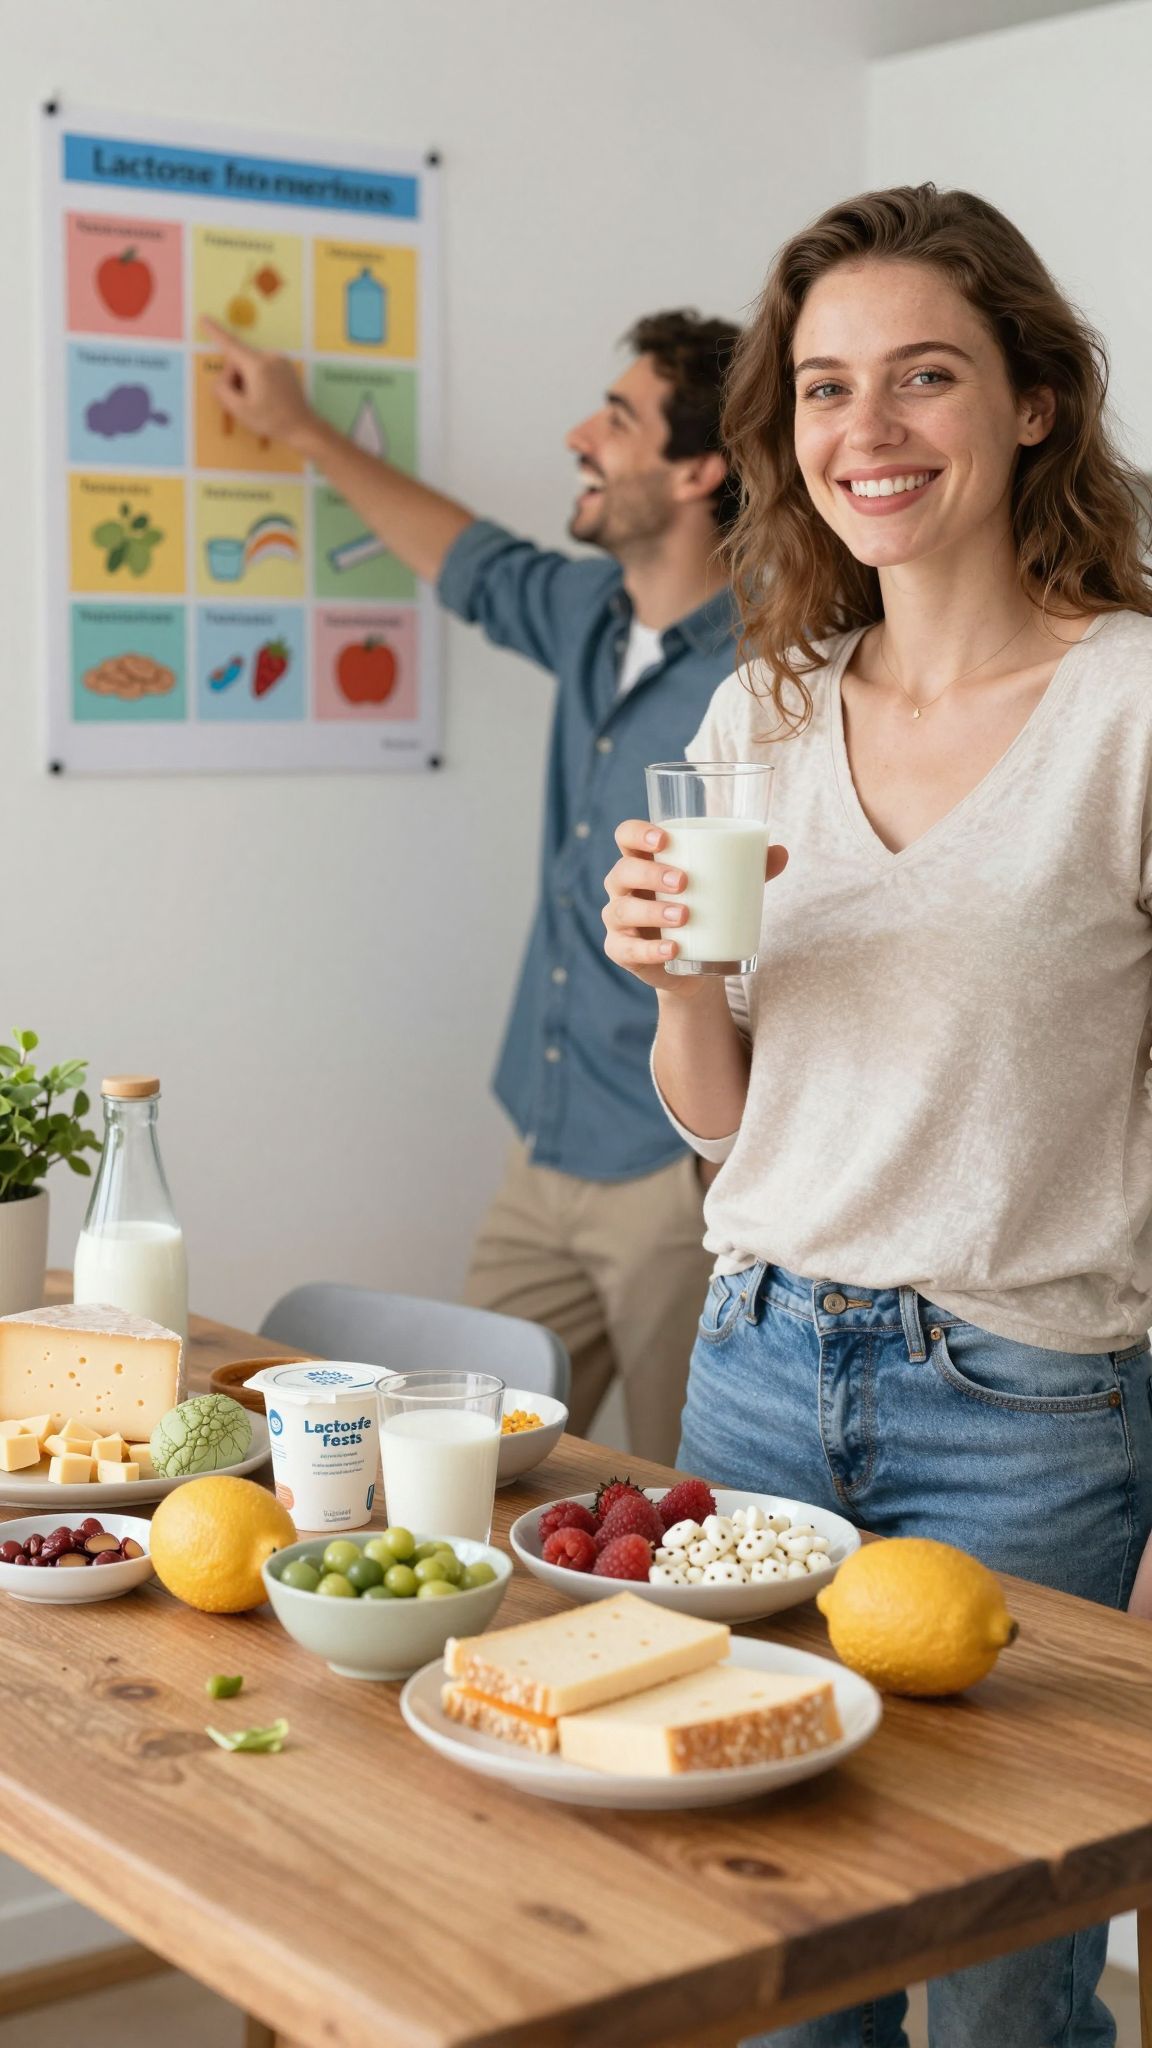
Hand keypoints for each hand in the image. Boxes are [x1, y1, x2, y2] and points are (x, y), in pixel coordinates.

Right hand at [200, 317, 315, 446]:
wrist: (302, 427)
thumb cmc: (271, 421)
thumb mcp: (239, 410)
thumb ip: (223, 390)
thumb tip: (222, 378)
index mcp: (258, 365)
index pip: (230, 344)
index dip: (215, 332)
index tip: (204, 319)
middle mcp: (270, 356)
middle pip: (239, 360)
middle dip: (235, 378)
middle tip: (244, 400)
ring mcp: (280, 360)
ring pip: (250, 364)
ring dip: (246, 380)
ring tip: (258, 401)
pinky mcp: (285, 365)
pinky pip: (262, 367)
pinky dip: (257, 378)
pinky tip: (266, 396)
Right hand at [603, 820, 786, 992]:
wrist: (696, 964)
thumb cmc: (703, 911)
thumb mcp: (725, 888)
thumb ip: (750, 869)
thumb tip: (781, 852)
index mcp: (643, 861)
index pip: (626, 836)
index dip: (637, 833)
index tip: (665, 838)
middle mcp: (623, 888)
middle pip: (623, 871)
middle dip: (651, 873)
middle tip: (684, 881)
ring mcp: (618, 920)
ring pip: (622, 910)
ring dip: (652, 911)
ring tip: (684, 915)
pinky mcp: (621, 951)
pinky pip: (628, 949)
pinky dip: (650, 950)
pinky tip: (672, 950)